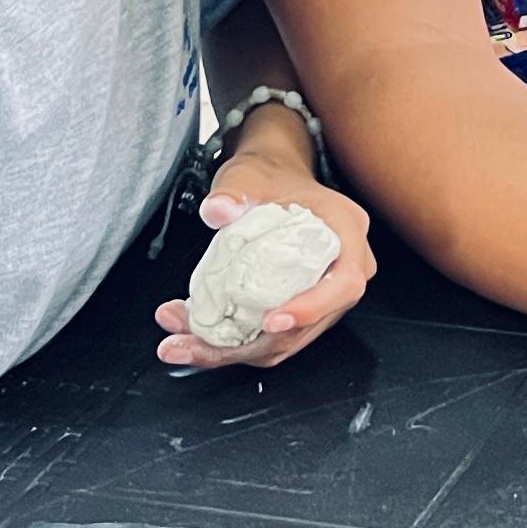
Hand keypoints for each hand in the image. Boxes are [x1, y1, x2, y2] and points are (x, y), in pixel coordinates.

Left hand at [154, 122, 376, 370]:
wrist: (272, 181)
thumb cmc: (270, 177)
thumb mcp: (248, 176)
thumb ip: (233, 191)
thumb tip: (218, 210)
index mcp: (347, 234)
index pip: (343, 284)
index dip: (311, 308)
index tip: (271, 321)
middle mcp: (345, 271)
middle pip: (308, 326)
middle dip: (246, 345)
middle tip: (191, 342)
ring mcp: (324, 297)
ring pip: (285, 342)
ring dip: (231, 351)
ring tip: (179, 341)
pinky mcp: (300, 311)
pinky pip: (271, 339)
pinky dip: (232, 345)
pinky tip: (191, 336)